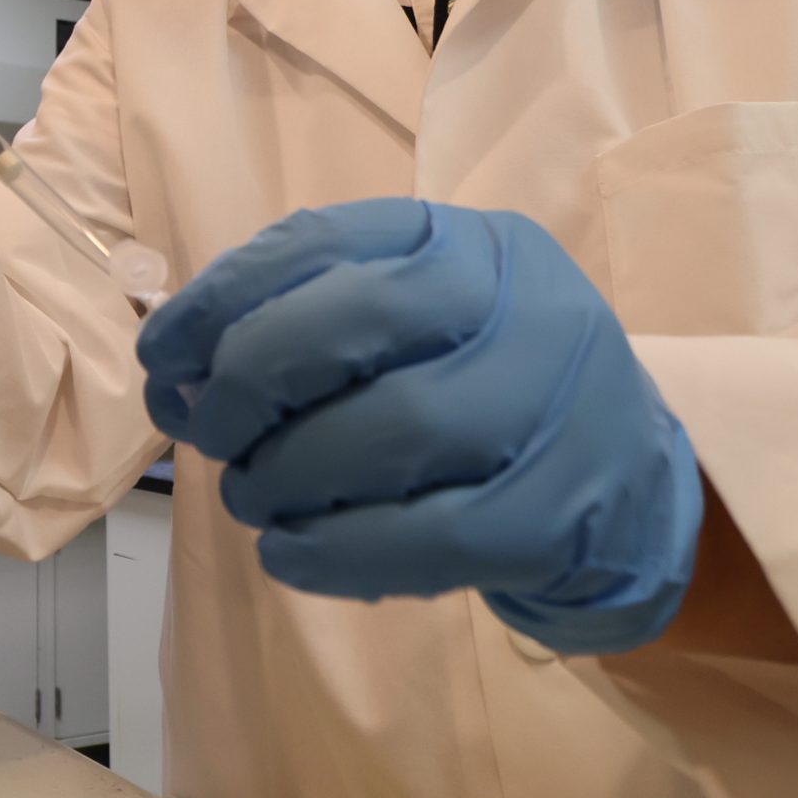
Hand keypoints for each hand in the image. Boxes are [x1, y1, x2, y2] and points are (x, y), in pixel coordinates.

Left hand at [136, 197, 701, 653]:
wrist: (633, 487)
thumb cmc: (489, 391)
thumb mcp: (419, 323)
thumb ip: (308, 324)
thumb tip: (176, 372)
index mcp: (468, 243)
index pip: (322, 242)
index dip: (222, 298)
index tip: (164, 353)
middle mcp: (519, 305)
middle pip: (352, 323)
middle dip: (250, 380)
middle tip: (211, 433)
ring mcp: (548, 409)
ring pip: (391, 430)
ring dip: (287, 473)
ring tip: (252, 497)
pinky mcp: (556, 514)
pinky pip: (429, 536)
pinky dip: (336, 550)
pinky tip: (289, 556)